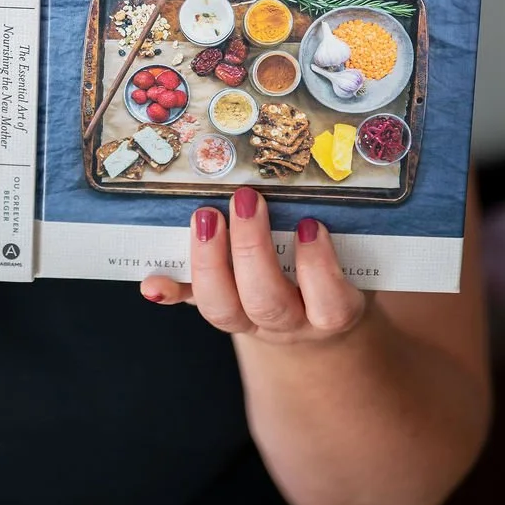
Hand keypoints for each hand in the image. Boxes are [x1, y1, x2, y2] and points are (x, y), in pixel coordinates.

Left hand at [140, 187, 365, 343]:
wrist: (318, 321)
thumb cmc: (338, 270)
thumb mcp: (352, 256)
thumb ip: (341, 227)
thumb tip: (323, 183)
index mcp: (332, 310)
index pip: (330, 304)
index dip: (317, 268)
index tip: (310, 225)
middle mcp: (290, 322)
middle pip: (267, 302)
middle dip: (250, 249)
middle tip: (245, 199)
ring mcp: (250, 322)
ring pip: (224, 310)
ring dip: (208, 260)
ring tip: (206, 215)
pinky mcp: (220, 309)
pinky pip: (191, 305)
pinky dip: (170, 292)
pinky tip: (152, 282)